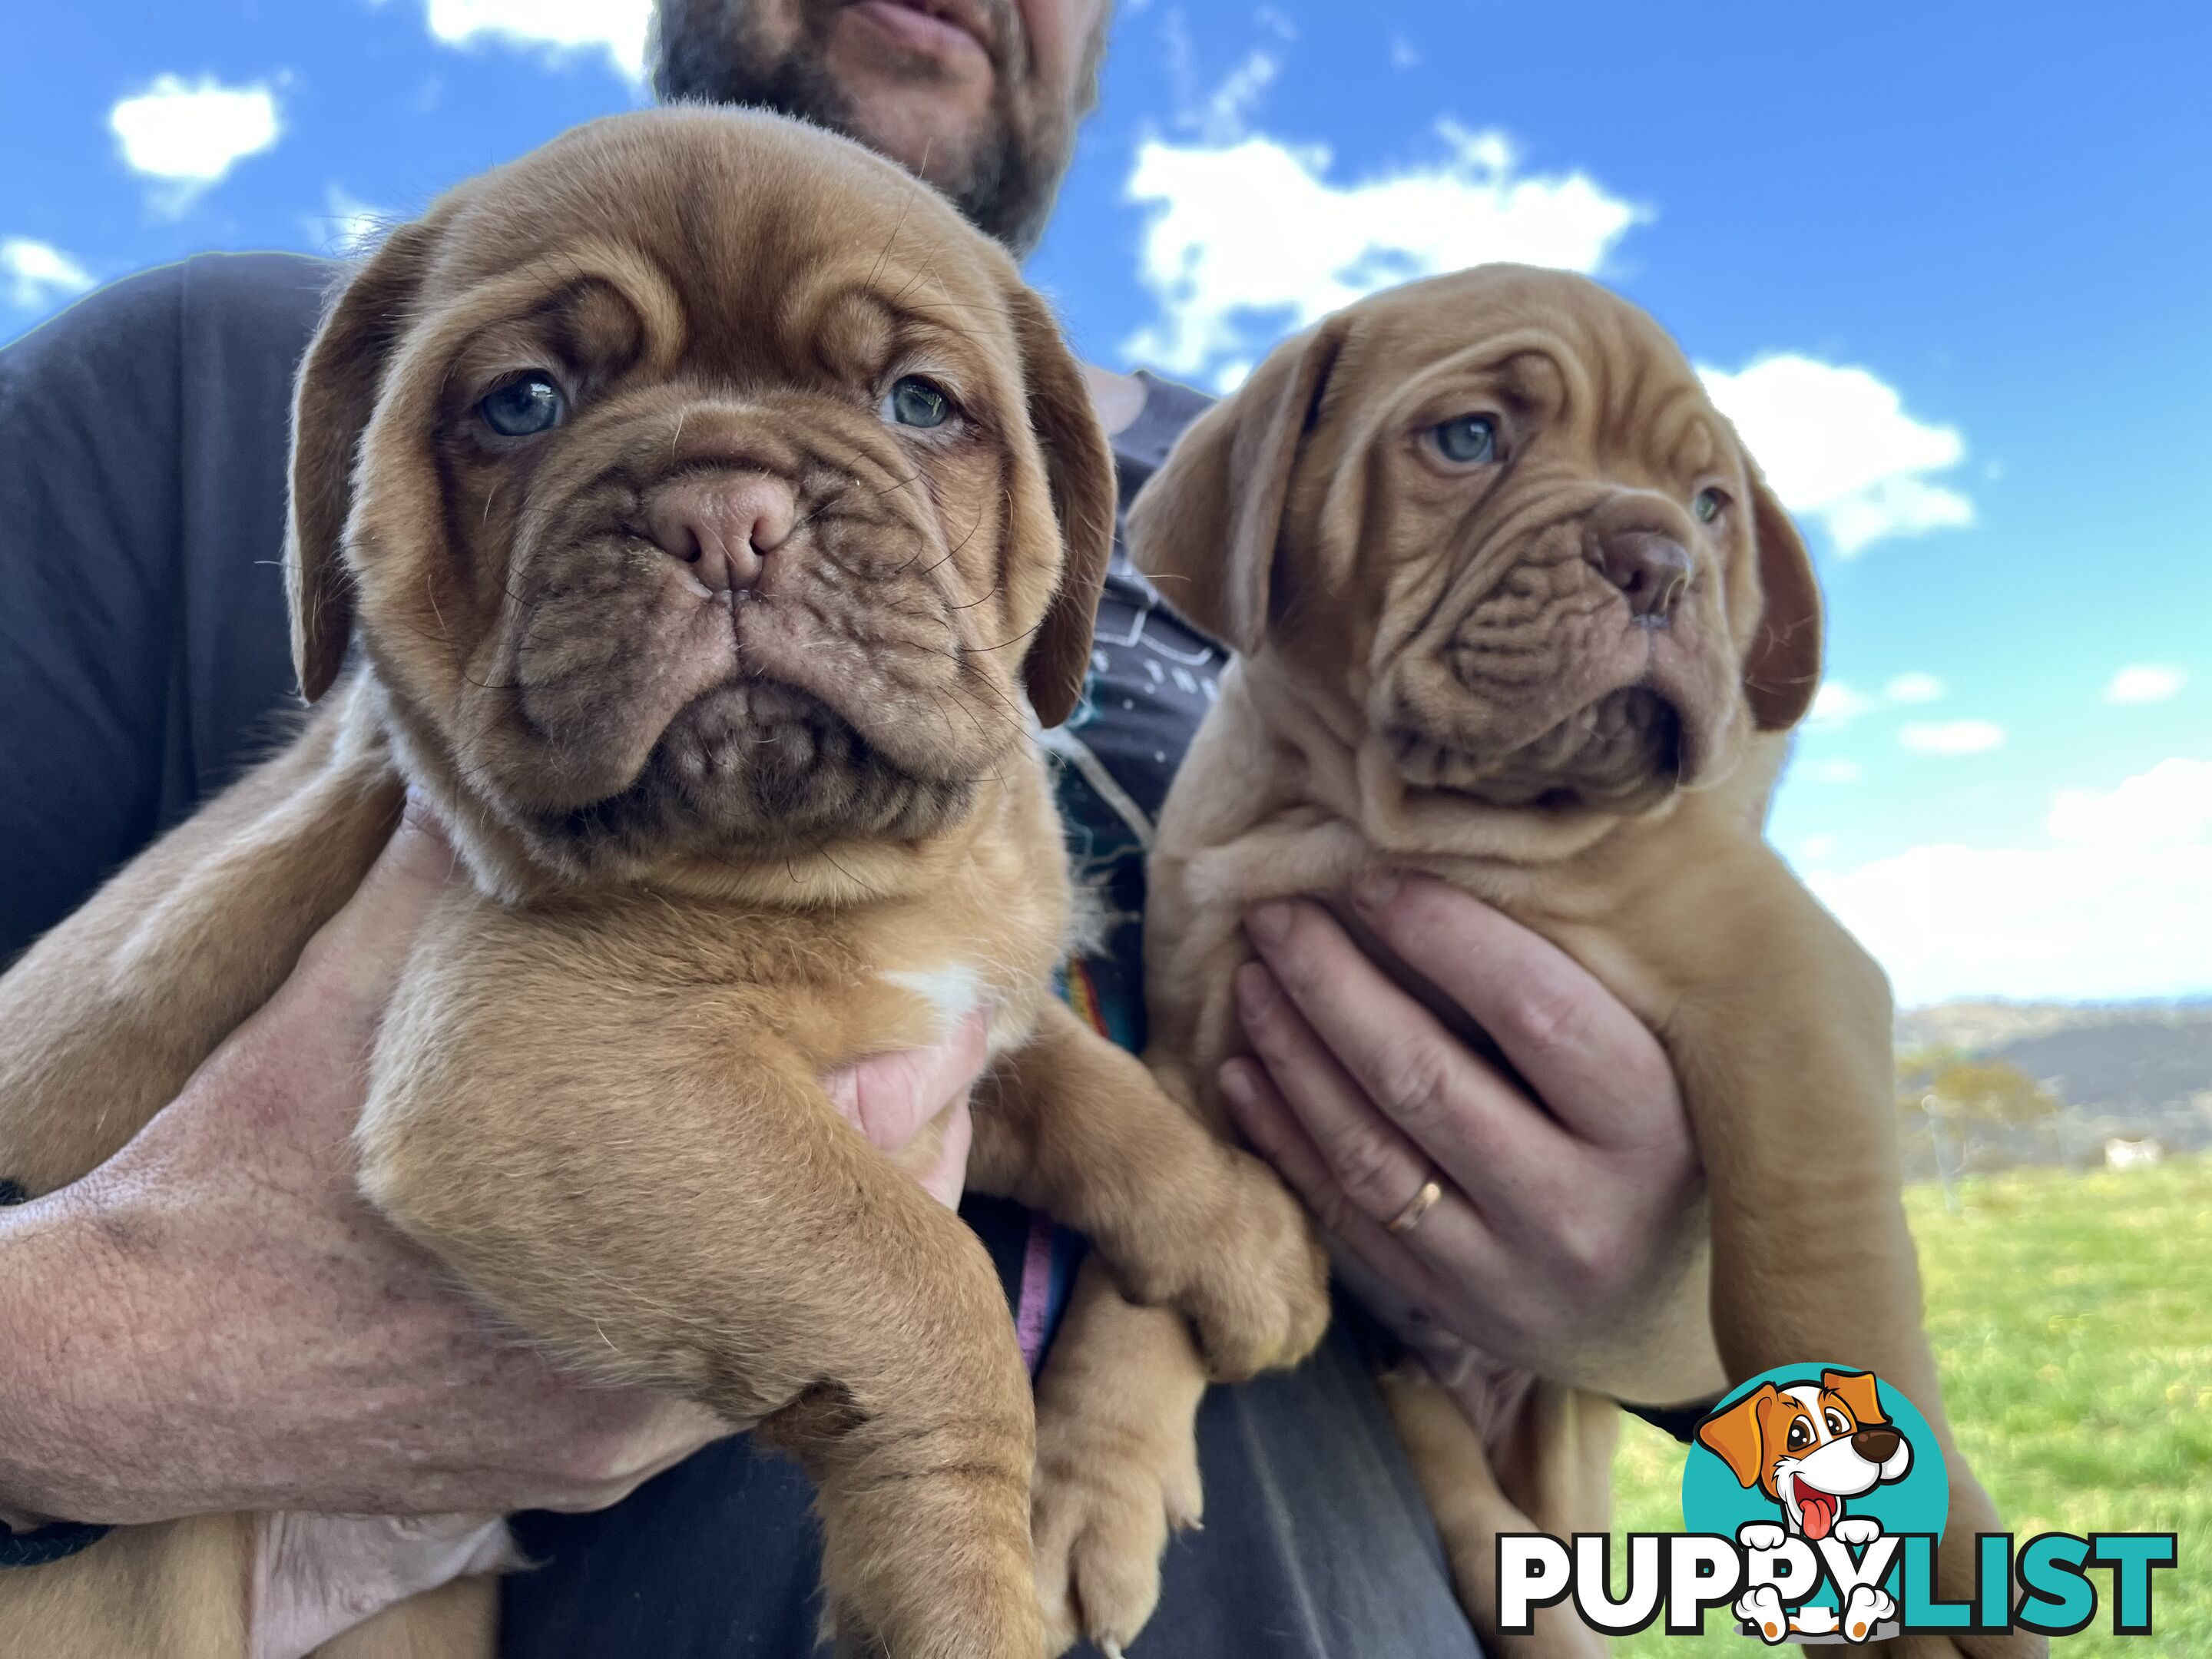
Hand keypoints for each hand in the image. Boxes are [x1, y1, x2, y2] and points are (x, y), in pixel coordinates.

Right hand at [0, 804, 988, 1528]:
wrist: (145, 1347)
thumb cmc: (251, 1148)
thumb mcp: (370, 970)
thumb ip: (485, 869)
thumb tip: (543, 765)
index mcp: (629, 1199)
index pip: (890, 1120)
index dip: (923, 1033)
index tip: (938, 983)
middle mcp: (654, 1342)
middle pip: (883, 1220)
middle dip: (897, 1118)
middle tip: (905, 1030)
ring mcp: (634, 1419)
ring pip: (823, 1304)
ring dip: (836, 1202)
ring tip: (818, 1110)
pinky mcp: (600, 1466)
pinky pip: (744, 1364)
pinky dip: (752, 1284)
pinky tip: (714, 1206)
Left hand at [1217, 873, 1722, 1402]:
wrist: (1665, 1311)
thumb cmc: (1661, 1145)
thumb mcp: (1665, 1065)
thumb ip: (1584, 985)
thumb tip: (1459, 859)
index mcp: (1652, 1122)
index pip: (1534, 1009)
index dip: (1442, 936)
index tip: (1370, 879)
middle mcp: (1579, 1205)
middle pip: (1425, 1078)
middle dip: (1333, 985)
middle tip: (1275, 916)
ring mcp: (1507, 1269)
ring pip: (1369, 1149)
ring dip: (1294, 1054)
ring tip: (1252, 979)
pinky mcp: (1449, 1307)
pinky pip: (1346, 1213)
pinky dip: (1285, 1138)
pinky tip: (1244, 1072)